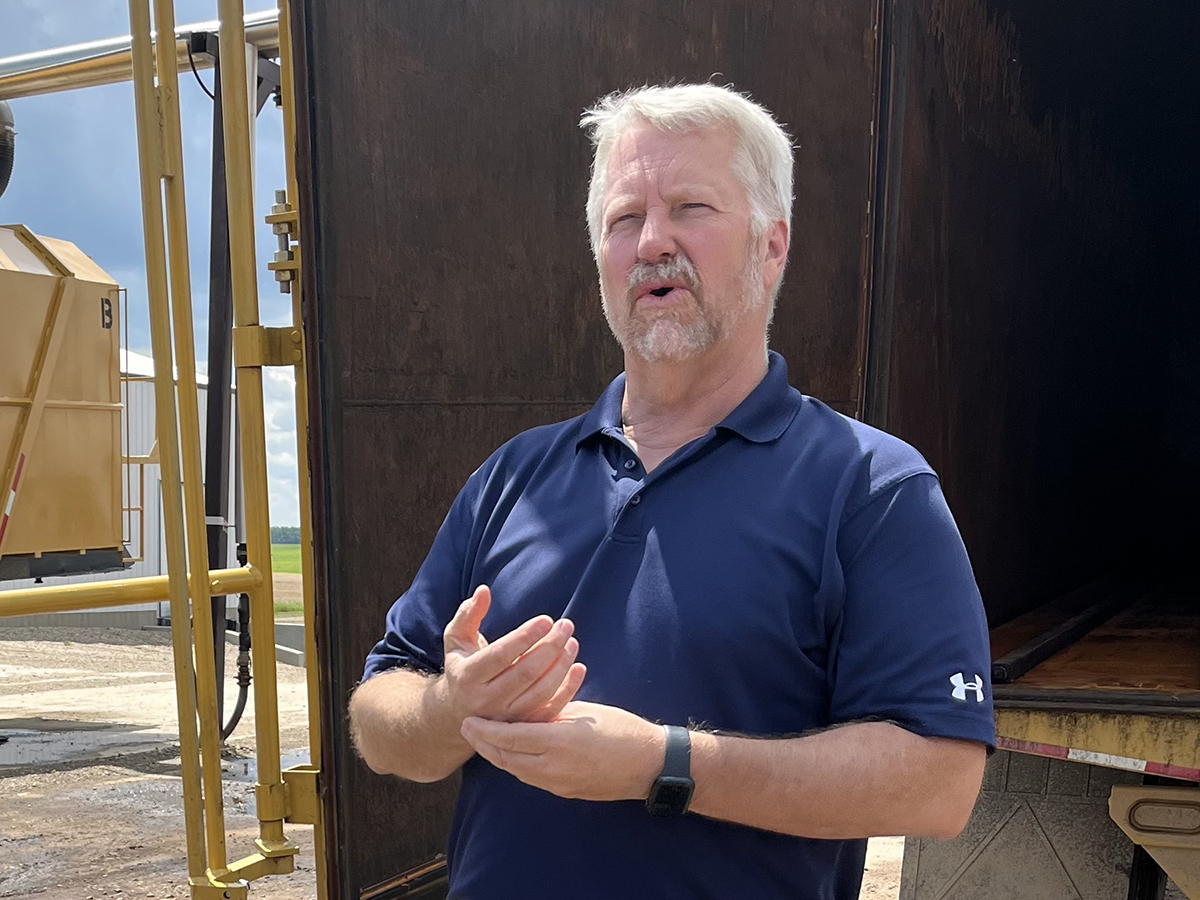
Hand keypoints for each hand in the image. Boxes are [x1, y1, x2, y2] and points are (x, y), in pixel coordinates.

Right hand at [438, 585, 586, 724]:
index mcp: (468, 676)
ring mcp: (506, 717)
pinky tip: (579, 667)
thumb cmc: (461, 665)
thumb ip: (469, 614)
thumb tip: (484, 591)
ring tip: (572, 642)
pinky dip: (568, 690)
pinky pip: (549, 710)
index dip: (525, 637)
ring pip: (541, 692)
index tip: (547, 619)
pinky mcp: (521, 726)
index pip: (501, 655)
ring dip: (561, 665)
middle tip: (566, 625)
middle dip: (550, 647)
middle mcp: (486, 700)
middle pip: (525, 673)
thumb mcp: (456, 639)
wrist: (456, 711)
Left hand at [459, 701, 665, 801]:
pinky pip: (531, 777)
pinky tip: (512, 752)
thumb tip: (526, 713)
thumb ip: (551, 714)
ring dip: (497, 755)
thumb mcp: (583, 712)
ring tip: (484, 740)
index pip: (508, 738)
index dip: (484, 730)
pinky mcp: (565, 791)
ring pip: (516, 770)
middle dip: (483, 744)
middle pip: (505, 758)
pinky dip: (516, 764)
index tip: (468, 720)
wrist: (649, 764)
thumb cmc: (622, 729)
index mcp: (557, 742)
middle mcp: (552, 768)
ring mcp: (558, 784)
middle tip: (468, 729)